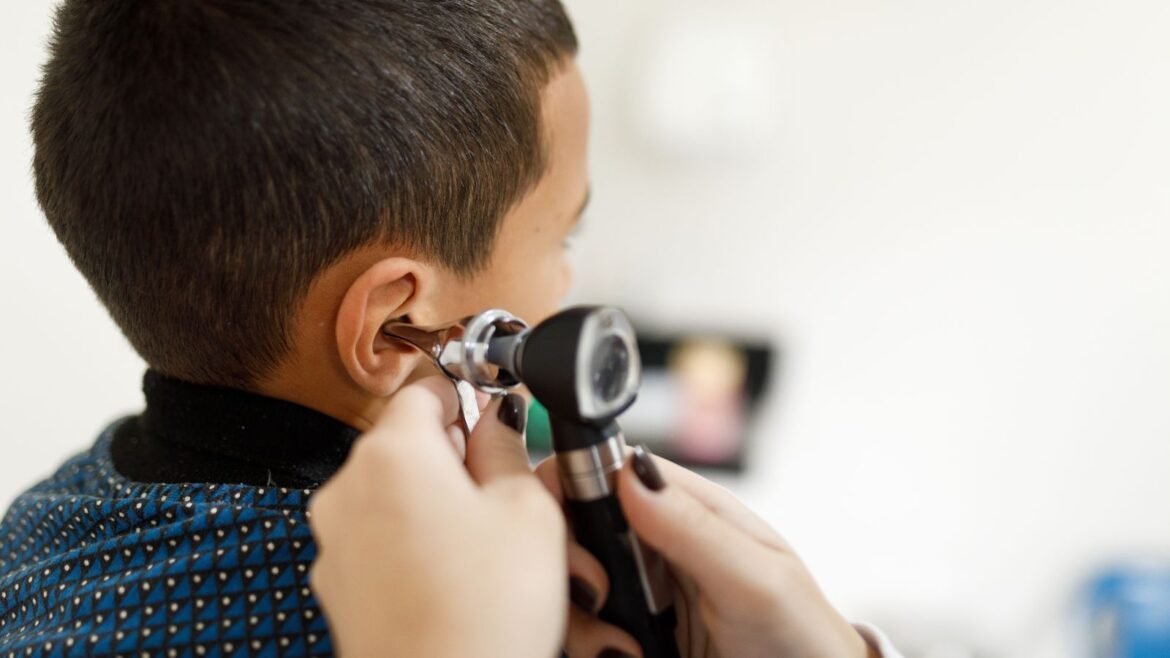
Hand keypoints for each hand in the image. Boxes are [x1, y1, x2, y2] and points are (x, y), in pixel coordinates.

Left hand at [309, 377, 567, 657]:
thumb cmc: (485, 611)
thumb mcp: (527, 509)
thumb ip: (507, 447)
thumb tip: (498, 417)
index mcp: (392, 453)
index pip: (425, 388)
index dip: (467, 396)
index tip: (496, 415)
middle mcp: (347, 488)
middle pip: (405, 443)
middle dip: (456, 457)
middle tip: (508, 490)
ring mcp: (335, 540)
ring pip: (394, 495)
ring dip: (437, 503)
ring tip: (488, 544)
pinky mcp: (337, 585)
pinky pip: (380, 540)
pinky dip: (414, 544)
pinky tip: (456, 577)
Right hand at [537, 447, 875, 657]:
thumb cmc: (801, 633)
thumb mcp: (756, 579)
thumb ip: (693, 527)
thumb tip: (631, 472)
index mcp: (681, 506)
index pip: (601, 470)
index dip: (570, 490)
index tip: (575, 535)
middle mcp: (647, 544)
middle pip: (569, 527)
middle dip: (568, 562)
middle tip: (599, 599)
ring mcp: (633, 591)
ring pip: (565, 585)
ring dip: (579, 618)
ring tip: (622, 648)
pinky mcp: (624, 634)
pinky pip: (579, 631)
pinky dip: (585, 644)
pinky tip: (622, 656)